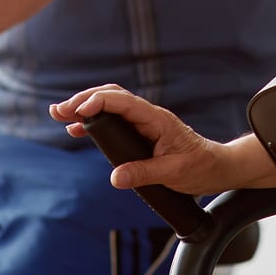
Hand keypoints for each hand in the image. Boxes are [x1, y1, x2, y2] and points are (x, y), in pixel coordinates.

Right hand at [50, 85, 235, 195]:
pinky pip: (114, 120)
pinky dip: (94, 121)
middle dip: (83, 100)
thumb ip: (145, 173)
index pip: (123, 101)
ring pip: (111, 105)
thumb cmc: (200, 167)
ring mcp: (144, 123)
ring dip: (85, 107)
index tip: (79, 112)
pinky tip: (76, 129)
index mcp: (157, 119)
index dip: (99, 102)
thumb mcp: (174, 173)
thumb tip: (115, 177)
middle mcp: (148, 116)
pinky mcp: (141, 132)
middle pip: (112, 97)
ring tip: (59, 115)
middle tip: (58, 111)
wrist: (217, 168)